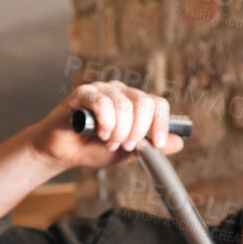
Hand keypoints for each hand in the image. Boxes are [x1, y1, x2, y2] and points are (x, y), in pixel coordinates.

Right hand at [32, 81, 186, 170]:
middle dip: (137, 130)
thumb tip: (178, 143)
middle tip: (124, 145)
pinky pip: (102, 103)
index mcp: (134, 103)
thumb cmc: (92, 149)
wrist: (63, 153)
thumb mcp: (128, 153)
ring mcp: (102, 90)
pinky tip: (100, 133)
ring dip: (118, 131)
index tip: (156, 143)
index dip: (161, 124)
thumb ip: (150, 147)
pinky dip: (105, 122)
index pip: (158, 103)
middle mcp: (120, 92)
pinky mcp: (83, 93)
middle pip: (144, 103)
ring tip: (108, 142)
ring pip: (124, 105)